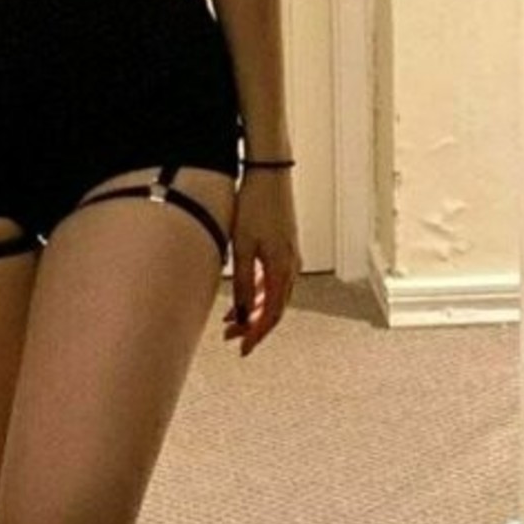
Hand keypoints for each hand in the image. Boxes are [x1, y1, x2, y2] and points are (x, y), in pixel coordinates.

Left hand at [222, 169, 300, 357]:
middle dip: (253, 326)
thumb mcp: (242, 247)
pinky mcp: (284, 247)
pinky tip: (244, 296)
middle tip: (232, 338)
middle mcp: (291, 267)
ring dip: (254, 310)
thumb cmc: (254, 206)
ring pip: (273, 295)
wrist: (269, 174)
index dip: (256, 335)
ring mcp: (290, 256)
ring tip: (232, 320)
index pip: (271, 315)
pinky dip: (259, 292)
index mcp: (282, 270)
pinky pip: (274, 280)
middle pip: (274, 308)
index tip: (242, 349)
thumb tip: (240, 315)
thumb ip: (241, 282)